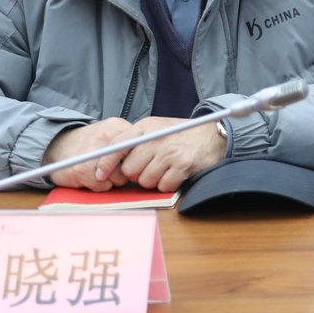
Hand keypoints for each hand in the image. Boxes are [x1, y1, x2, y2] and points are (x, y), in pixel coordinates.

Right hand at [43, 118, 145, 190]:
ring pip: (120, 178)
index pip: (141, 145)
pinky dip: (100, 186)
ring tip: (101, 170)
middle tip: (114, 167)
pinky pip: (104, 187)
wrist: (57, 146)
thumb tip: (154, 153)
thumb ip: (130, 139)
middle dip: (126, 170)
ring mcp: (93, 155)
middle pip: (132, 165)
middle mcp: (105, 138)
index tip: (139, 161)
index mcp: (115, 127)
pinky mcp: (82, 171)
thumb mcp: (110, 131)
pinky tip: (92, 177)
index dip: (141, 158)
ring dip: (113, 180)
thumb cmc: (90, 142)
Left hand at [115, 116, 229, 191]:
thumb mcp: (156, 129)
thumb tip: (108, 162)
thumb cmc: (180, 136)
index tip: (100, 175)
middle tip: (149, 168)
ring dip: (153, 181)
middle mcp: (156, 137)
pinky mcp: (183, 165)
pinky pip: (162, 186)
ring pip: (145, 181)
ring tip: (164, 169)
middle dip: (137, 175)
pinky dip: (167, 184)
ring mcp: (170, 151)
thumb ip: (135, 141)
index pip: (117, 146)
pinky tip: (175, 174)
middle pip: (130, 170)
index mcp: (146, 126)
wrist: (213, 136)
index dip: (106, 163)